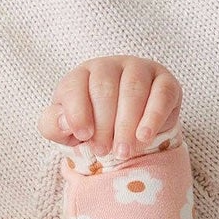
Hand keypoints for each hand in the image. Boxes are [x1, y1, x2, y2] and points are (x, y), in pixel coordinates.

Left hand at [37, 57, 182, 157]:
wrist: (121, 134)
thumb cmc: (89, 129)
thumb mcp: (63, 131)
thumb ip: (54, 125)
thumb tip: (65, 122)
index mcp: (82, 75)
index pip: (75, 86)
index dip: (78, 112)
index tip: (84, 136)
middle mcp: (110, 66)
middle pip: (105, 88)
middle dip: (103, 124)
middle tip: (103, 151)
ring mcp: (139, 69)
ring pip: (133, 89)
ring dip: (126, 125)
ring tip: (122, 152)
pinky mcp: (165, 82)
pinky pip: (161, 94)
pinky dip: (152, 117)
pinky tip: (144, 137)